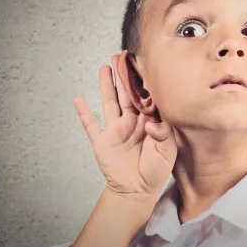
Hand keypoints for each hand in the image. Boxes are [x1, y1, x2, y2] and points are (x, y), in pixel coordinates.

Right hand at [73, 53, 177, 201]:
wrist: (138, 190)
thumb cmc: (156, 170)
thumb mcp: (167, 151)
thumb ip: (162, 133)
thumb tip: (149, 121)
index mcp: (149, 121)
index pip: (146, 97)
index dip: (144, 81)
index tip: (142, 64)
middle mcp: (131, 121)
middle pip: (126, 93)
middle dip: (124, 75)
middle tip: (121, 56)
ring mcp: (115, 129)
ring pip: (110, 102)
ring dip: (106, 85)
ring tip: (105, 67)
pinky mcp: (102, 140)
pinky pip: (90, 124)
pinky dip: (83, 113)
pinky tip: (78, 99)